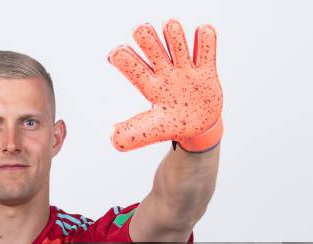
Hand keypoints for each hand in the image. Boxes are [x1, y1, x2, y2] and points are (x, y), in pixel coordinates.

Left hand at [108, 19, 222, 151]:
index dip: (122, 58)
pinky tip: (201, 34)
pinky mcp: (206, 69)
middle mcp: (164, 72)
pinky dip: (205, 38)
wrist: (199, 128)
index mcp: (149, 86)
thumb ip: (131, 135)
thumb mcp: (151, 132)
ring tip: (172, 32)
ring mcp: (185, 69)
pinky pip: (206, 47)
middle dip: (145, 37)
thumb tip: (112, 136)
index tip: (116, 55)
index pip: (130, 66)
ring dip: (173, 34)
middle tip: (141, 33)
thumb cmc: (172, 126)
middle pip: (150, 45)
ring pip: (175, 40)